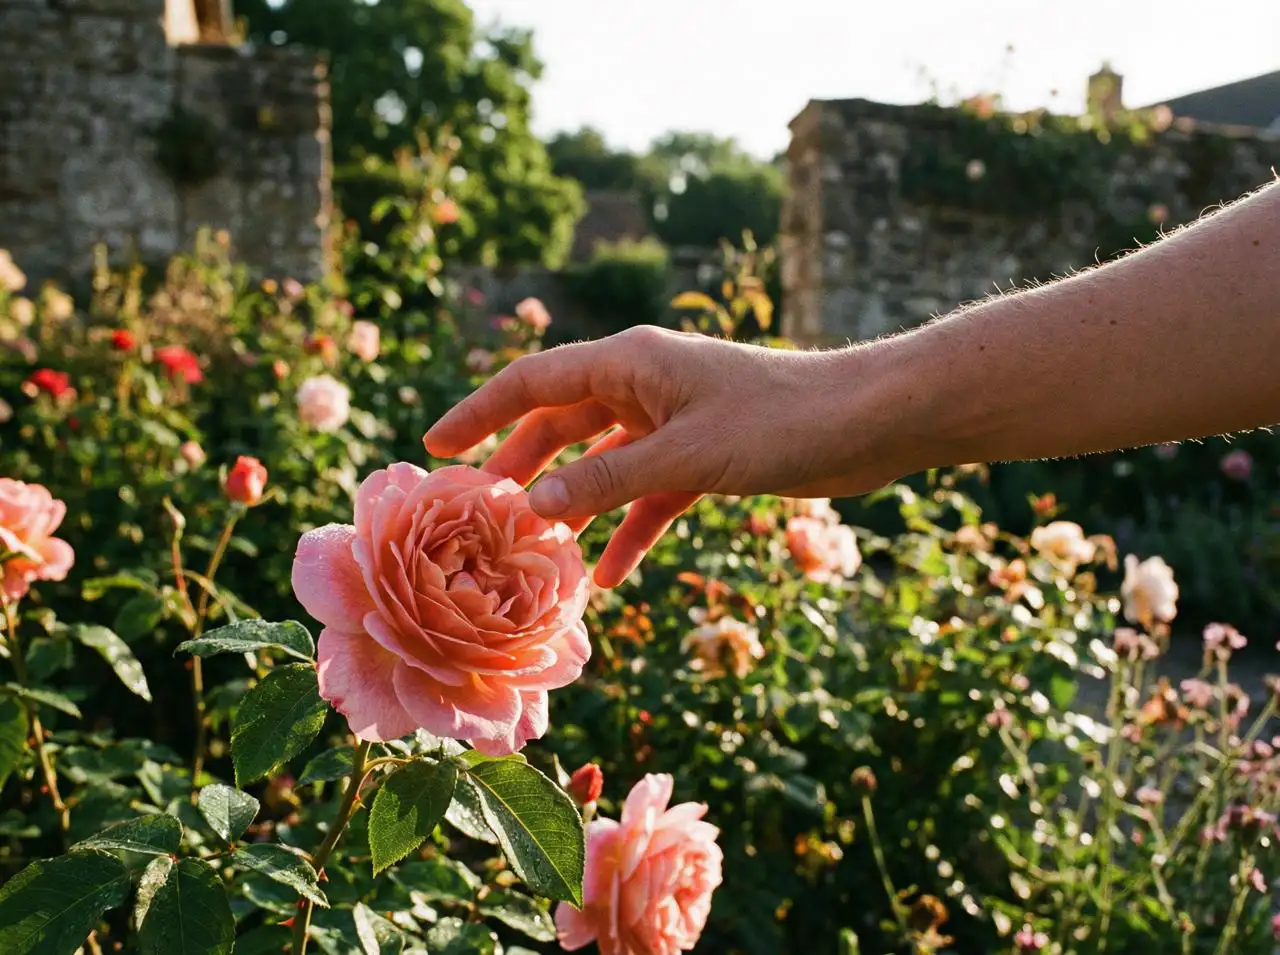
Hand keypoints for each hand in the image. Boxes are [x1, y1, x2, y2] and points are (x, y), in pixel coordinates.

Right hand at [424, 326, 901, 586]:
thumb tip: (535, 507)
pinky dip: (627, 531)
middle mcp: (644, 385)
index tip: (435, 448)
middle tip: (480, 514)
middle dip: (521, 468)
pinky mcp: (704, 456)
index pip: (533, 381)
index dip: (479, 413)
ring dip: (573, 507)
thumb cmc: (782, 421)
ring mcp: (674, 421)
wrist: (870, 422)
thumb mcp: (685, 456)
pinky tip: (608, 577)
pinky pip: (648, 495)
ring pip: (603, 464)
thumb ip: (607, 483)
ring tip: (535, 555)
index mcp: (630, 363)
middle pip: (562, 424)